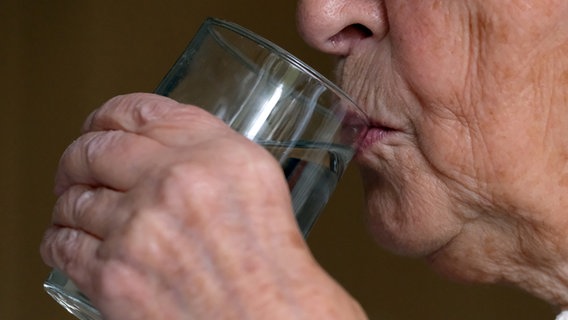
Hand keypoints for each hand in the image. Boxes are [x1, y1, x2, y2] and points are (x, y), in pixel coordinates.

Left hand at [40, 93, 365, 318]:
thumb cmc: (274, 271)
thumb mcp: (259, 187)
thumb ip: (214, 155)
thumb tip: (169, 147)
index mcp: (219, 156)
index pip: (142, 110)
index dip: (111, 113)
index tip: (102, 121)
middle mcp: (177, 182)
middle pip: (96, 148)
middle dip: (79, 156)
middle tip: (78, 165)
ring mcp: (139, 228)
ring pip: (74, 197)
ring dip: (69, 200)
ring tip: (74, 205)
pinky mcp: (112, 276)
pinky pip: (63, 244)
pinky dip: (59, 239)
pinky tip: (66, 239)